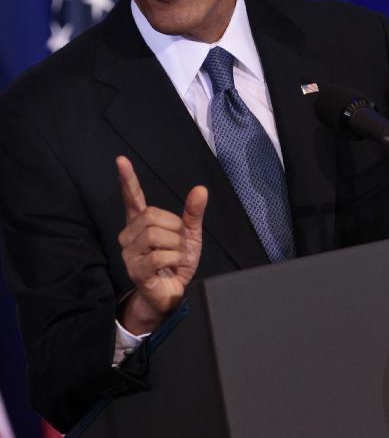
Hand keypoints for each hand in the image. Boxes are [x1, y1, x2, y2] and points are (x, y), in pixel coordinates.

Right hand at [116, 155, 207, 334]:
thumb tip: (200, 189)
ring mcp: (130, 253)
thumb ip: (193, 213)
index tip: (121, 160)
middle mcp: (130, 236)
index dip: (127, 179)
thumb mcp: (189, 235)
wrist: (172, 295)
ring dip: (176, 246)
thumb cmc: (176, 263)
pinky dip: (175, 259)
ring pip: (155, 235)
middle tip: (181, 244)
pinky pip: (158, 256)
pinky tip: (176, 266)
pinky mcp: (135, 271)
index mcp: (142, 223)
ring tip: (178, 257)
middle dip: (175, 228)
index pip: (132, 197)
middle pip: (151, 215)